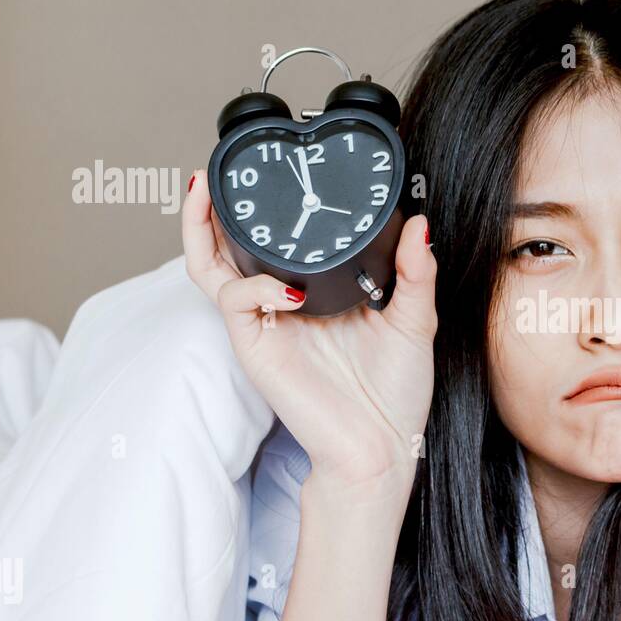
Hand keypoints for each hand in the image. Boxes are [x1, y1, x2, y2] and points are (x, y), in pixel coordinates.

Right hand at [181, 169, 437, 494]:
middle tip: (215, 169)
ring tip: (203, 192)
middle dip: (213, 207)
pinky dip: (252, 284)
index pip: (277, 242)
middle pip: (227, 247)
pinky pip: (234, 302)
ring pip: (211, 267)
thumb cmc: (394, 394)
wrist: (380, 450)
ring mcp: (265, 325)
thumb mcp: (414, 322)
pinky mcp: (257, 348)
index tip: (276, 170)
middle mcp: (281, 304)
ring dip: (201, 228)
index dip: (266, 208)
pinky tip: (285, 288)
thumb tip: (419, 225)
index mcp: (315, 293)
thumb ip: (415, 274)